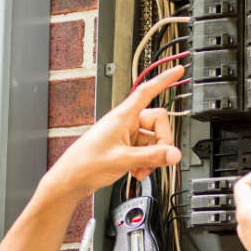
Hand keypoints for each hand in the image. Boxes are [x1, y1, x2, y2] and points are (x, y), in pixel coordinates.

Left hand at [46, 66, 185, 198]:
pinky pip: (145, 150)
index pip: (147, 91)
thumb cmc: (86, 163)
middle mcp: (125, 122)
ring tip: (142, 169)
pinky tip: (138, 171)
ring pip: (152, 140)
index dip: (164, 80)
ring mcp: (126, 135)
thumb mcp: (123, 159)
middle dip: (161, 143)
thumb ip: (152, 156)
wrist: (72, 178)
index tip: (178, 71)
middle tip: (157, 158)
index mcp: (123, 116)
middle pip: (157, 123)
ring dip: (152, 157)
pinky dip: (146, 161)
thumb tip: (174, 154)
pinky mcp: (125, 147)